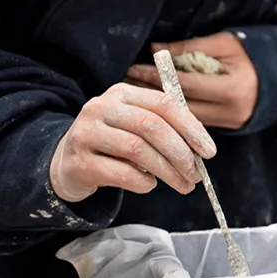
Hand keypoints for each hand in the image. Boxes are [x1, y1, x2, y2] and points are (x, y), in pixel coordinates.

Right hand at [49, 83, 217, 202]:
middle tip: (196, 175)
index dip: (192, 128)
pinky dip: (143, 182)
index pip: (165, 104)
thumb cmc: (112, 144)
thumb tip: (201, 149)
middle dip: (181, 154)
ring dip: (167, 171)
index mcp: (122, 92)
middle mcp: (102, 107)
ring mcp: (87, 132)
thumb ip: (165, 128)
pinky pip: (122, 173)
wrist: (67, 162)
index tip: (209, 152)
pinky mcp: (80, 161)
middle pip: (152, 127)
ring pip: (138, 150)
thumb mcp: (135, 125)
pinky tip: (149, 185)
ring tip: (181, 185)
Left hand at [125, 32, 258, 129]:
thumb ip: (190, 48)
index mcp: (231, 89)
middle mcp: (229, 112)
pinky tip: (156, 105)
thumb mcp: (224, 43)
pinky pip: (194, 123)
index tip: (132, 68)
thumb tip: (155, 49)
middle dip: (151, 95)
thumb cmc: (254, 53)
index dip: (156, 76)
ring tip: (134, 94)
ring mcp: (229, 124)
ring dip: (159, 107)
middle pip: (180, 108)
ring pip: (184, 119)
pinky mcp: (227, 128)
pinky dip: (174, 113)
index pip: (184, 85)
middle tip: (124, 85)